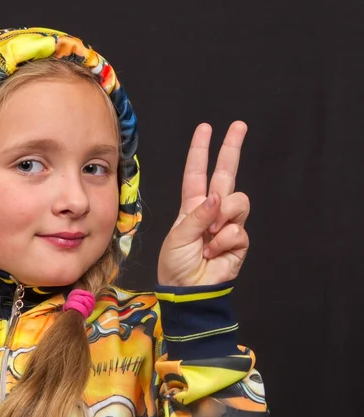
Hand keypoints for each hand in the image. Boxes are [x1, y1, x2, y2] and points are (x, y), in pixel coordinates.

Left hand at [157, 121, 249, 286]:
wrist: (188, 291)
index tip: (206, 128)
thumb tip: (218, 197)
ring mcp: (227, 224)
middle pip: (226, 173)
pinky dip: (224, 241)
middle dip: (232, 148)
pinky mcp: (239, 241)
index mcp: (192, 206)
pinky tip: (214, 253)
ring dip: (222, 217)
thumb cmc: (176, 265)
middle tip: (239, 125)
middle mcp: (211, 210)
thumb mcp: (177, 237)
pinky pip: (237, 230)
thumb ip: (198, 215)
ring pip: (237, 202)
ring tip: (209, 237)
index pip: (197, 173)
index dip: (201, 151)